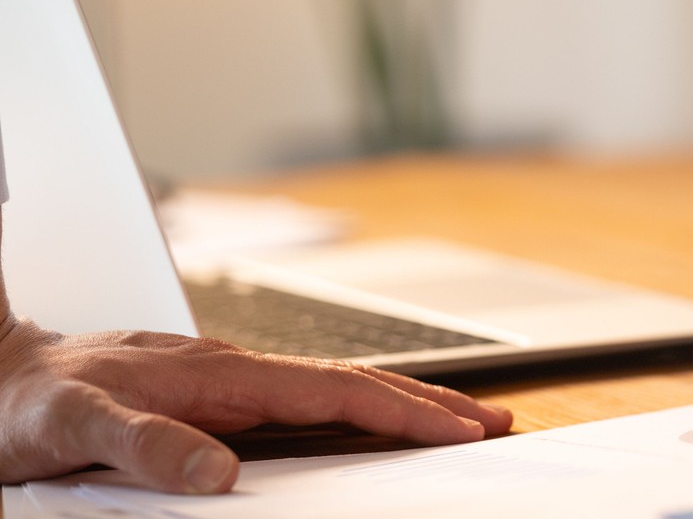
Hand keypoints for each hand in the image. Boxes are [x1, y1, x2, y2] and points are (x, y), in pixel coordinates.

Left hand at [0, 314, 512, 492]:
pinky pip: (305, 401)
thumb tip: (223, 476)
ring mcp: (228, 379)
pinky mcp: (216, 394)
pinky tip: (367, 425)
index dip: (403, 411)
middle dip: (429, 403)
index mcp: (218, 374)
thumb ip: (147, 448)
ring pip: (334, 390)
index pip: (335, 392)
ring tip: (453, 422)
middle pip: (354, 384)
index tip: (460, 427)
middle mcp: (233, 369)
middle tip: (493, 424)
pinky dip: (355, 410)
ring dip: (400, 404)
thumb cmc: (24, 401)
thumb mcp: (73, 427)